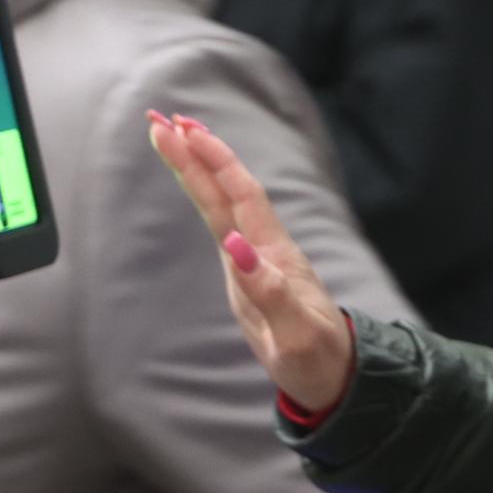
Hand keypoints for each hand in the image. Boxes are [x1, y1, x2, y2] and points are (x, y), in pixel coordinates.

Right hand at [147, 112, 354, 413]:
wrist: (334, 374)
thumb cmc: (317, 357)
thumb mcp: (294, 333)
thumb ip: (268, 290)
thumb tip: (234, 245)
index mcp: (274, 255)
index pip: (240, 195)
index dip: (214, 161)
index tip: (184, 130)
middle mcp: (263, 246)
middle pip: (224, 189)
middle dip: (193, 152)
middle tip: (159, 118)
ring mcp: (255, 256)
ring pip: (220, 201)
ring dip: (195, 167)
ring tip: (168, 134)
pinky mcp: (247, 269)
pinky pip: (221, 220)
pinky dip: (204, 194)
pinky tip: (195, 178)